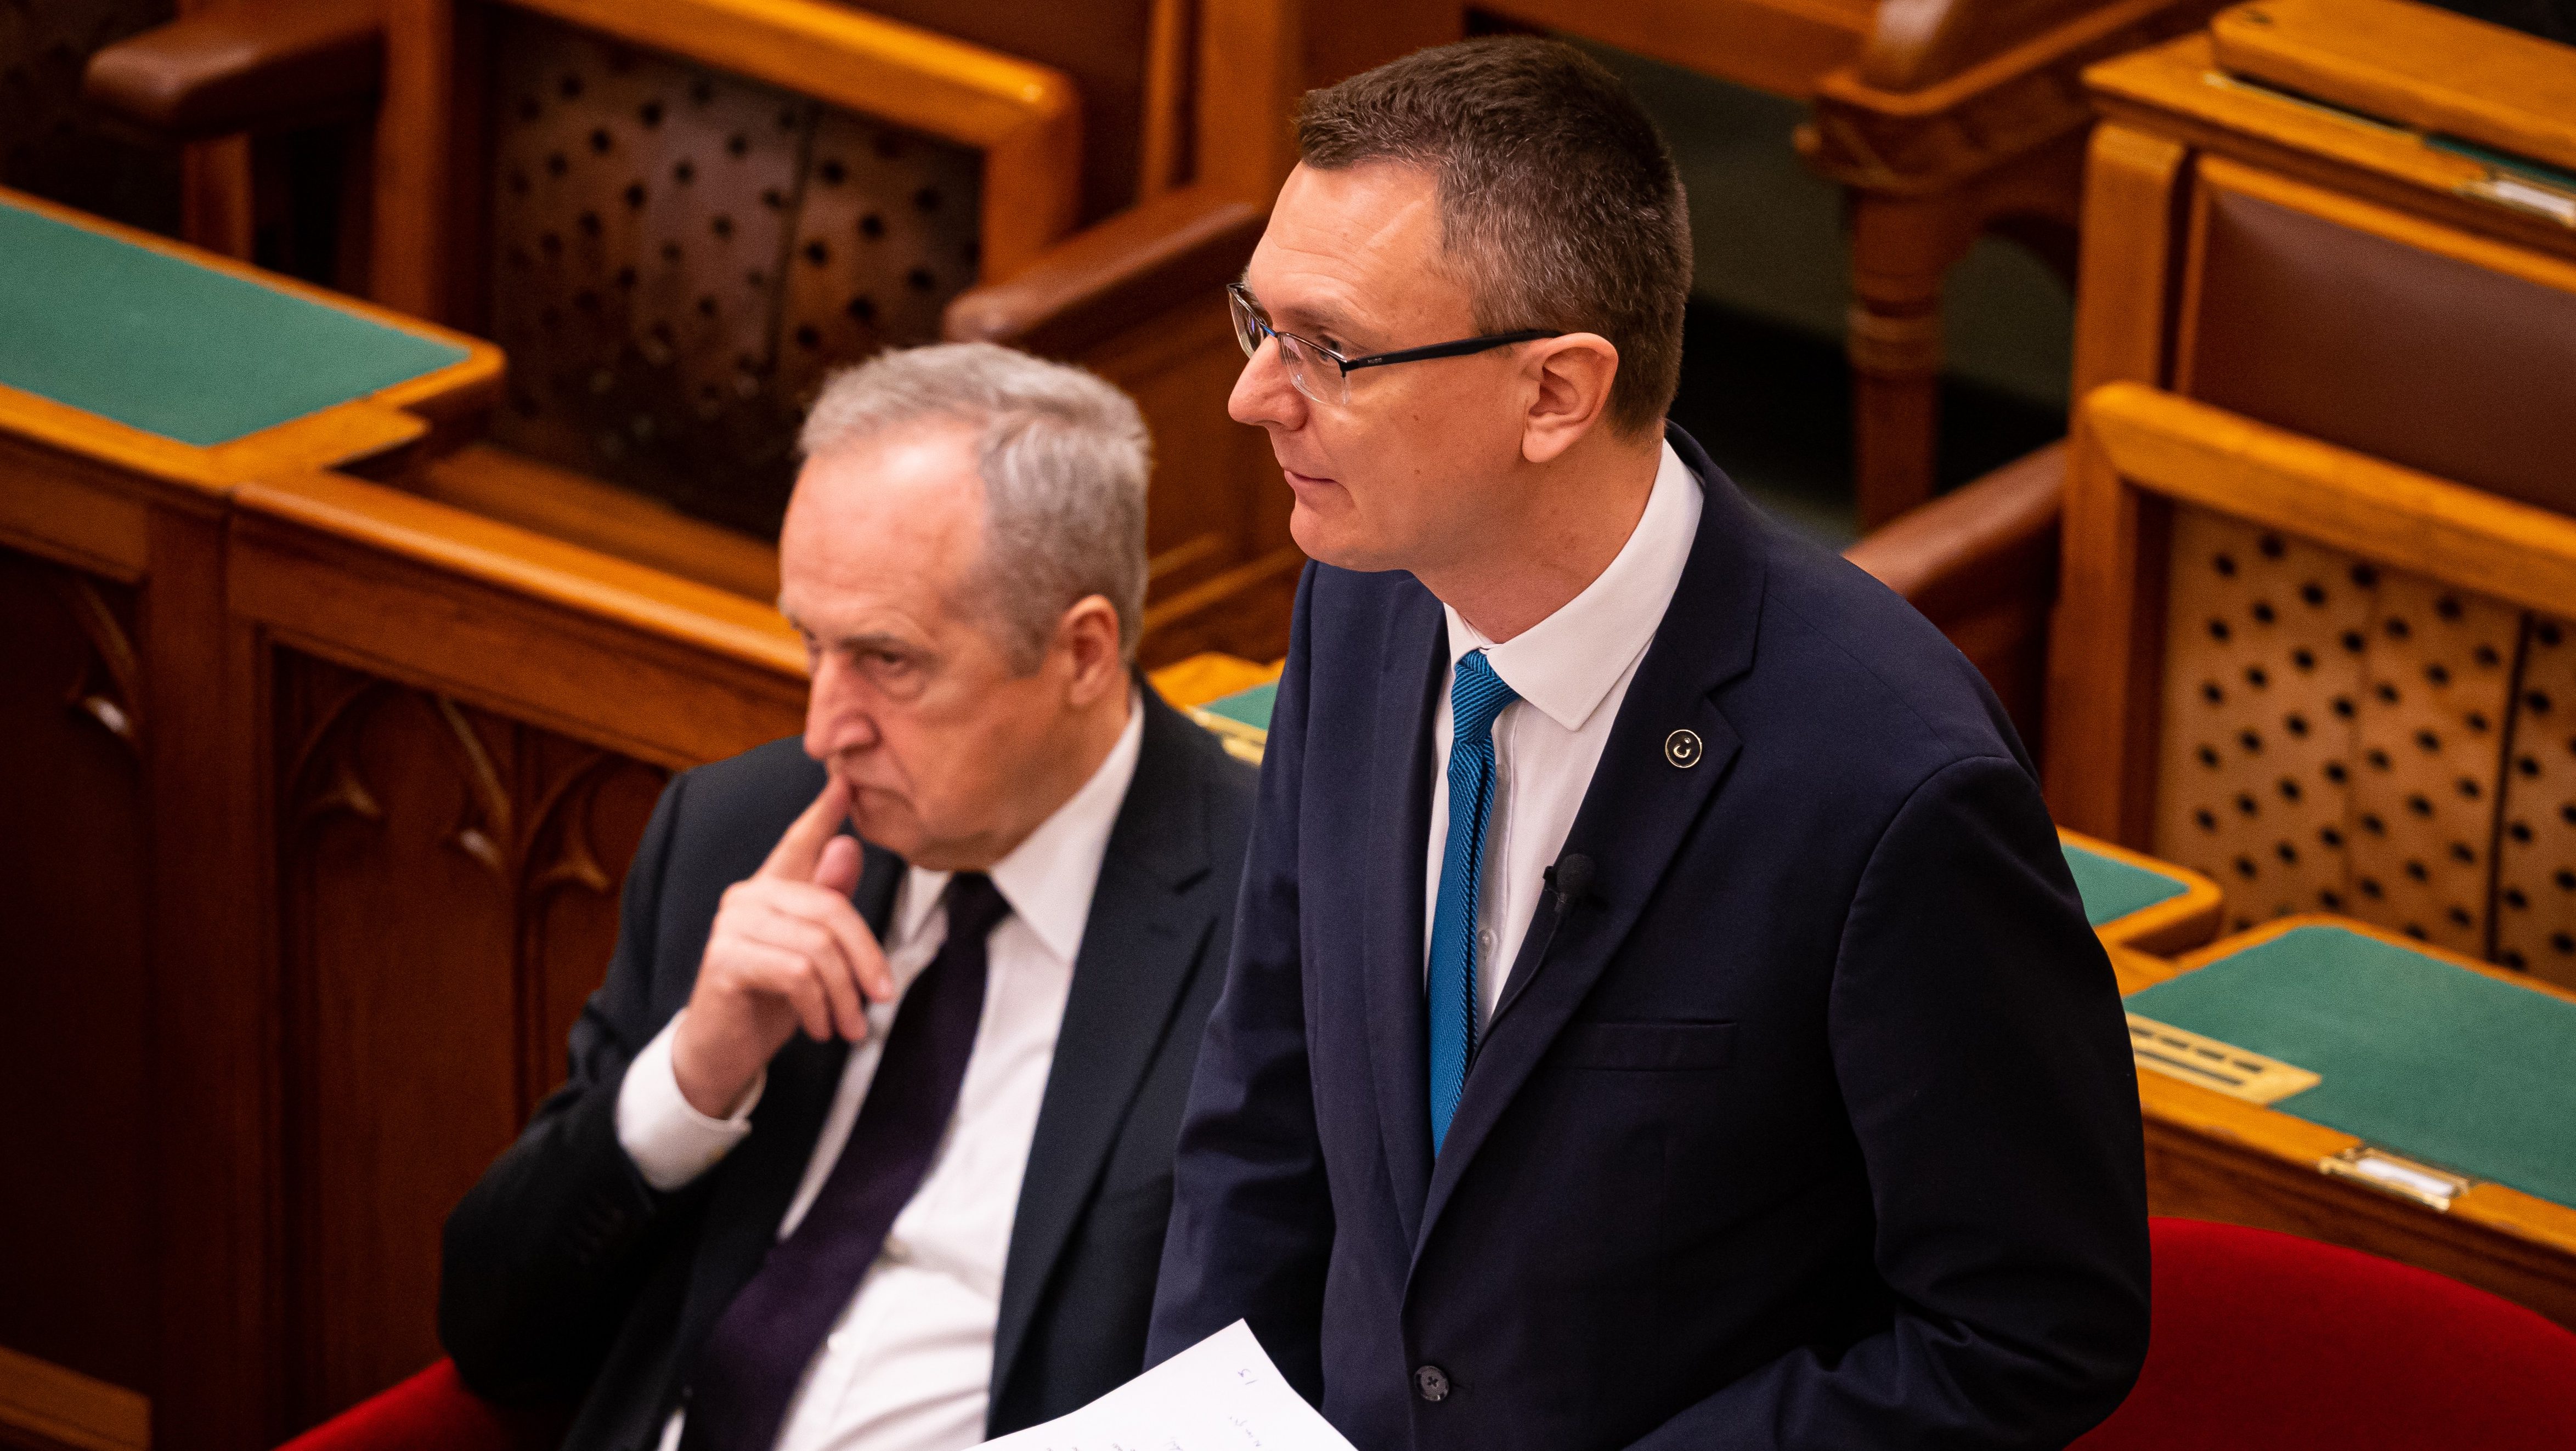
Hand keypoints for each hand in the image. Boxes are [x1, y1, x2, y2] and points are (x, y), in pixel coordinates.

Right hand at [671, 777, 894, 1117]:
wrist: (720, 1053)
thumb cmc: (769, 1002)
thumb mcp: (812, 954)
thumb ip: (828, 903)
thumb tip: (849, 847)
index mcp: (771, 889)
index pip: (799, 841)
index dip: (823, 812)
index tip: (846, 781)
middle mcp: (746, 896)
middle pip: (831, 909)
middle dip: (866, 959)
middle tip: (882, 999)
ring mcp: (731, 926)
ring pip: (818, 947)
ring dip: (844, 995)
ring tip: (851, 1027)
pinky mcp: (724, 960)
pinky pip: (797, 973)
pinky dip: (819, 1006)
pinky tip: (820, 1029)